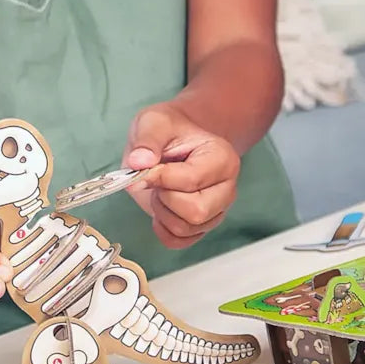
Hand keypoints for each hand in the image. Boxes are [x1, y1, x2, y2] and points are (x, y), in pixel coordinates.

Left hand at [123, 102, 241, 249]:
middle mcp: (226, 189)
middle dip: (164, 197)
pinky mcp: (202, 226)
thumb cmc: (168, 130)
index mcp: (222, 159)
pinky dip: (162, 228)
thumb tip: (139, 163)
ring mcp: (216, 211)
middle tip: (155, 179)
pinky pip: (179, 241)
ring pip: (186, 229)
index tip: (145, 165)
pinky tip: (159, 207)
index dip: (161, 177)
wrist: (174, 140)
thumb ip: (147, 140)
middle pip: (196, 212)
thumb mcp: (154, 122)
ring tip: (159, 189)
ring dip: (161, 211)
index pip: (192, 181)